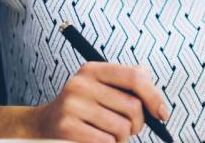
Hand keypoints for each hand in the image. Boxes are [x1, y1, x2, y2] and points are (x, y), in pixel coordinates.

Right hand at [25, 62, 169, 142]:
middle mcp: (81, 84)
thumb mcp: (101, 87)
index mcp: (93, 69)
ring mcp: (72, 106)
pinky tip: (98, 141)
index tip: (162, 114)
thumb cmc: (83, 108)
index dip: (154, 97)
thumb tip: (155, 97)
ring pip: (122, 128)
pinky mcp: (67, 129)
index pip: (135, 77)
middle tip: (130, 129)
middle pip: (132, 107)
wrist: (43, 126)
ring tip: (110, 135)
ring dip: (122, 139)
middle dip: (137, 124)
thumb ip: (128, 83)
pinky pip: (106, 142)